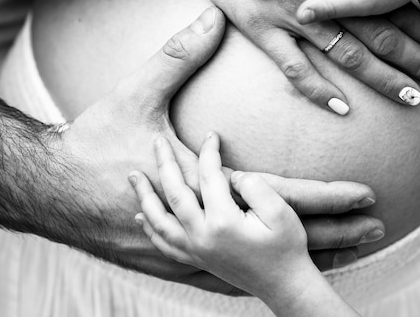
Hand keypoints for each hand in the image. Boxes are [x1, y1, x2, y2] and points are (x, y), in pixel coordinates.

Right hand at [47, 6, 383, 293]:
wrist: (50, 188)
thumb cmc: (95, 142)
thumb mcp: (135, 94)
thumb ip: (176, 55)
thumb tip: (211, 15)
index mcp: (203, 186)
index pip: (279, 196)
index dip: (326, 198)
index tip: (367, 194)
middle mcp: (202, 225)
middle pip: (280, 236)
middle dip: (334, 234)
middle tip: (378, 227)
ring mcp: (189, 250)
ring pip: (259, 262)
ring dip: (305, 255)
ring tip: (349, 251)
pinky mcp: (176, 260)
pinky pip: (228, 274)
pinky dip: (260, 268)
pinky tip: (281, 267)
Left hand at [129, 132, 321, 301]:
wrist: (285, 285)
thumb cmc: (286, 246)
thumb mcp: (280, 211)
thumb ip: (254, 186)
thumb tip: (231, 175)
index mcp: (223, 222)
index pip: (209, 176)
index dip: (209, 151)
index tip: (212, 134)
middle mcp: (203, 237)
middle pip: (174, 193)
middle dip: (165, 163)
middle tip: (157, 140)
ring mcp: (196, 251)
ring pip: (160, 221)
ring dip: (145, 196)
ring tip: (133, 176)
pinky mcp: (196, 260)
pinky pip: (164, 244)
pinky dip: (150, 228)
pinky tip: (141, 216)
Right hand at [177, 0, 419, 107]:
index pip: (390, 5)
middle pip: (380, 31)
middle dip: (416, 58)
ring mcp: (294, 12)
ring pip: (348, 51)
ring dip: (383, 77)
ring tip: (413, 100)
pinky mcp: (261, 27)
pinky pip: (294, 65)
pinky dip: (318, 88)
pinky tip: (341, 108)